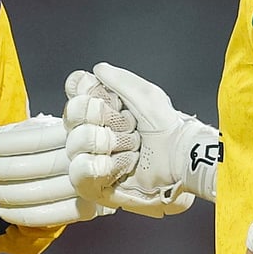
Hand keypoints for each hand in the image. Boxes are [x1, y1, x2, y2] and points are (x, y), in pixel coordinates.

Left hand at [0, 114, 115, 226]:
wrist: (103, 163)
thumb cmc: (68, 141)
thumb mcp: (54, 124)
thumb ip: (31, 129)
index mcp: (78, 132)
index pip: (40, 138)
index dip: (12, 142)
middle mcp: (86, 158)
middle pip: (40, 166)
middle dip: (5, 169)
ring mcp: (89, 186)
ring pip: (42, 192)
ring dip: (9, 193)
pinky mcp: (87, 208)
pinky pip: (52, 216)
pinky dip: (24, 215)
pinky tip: (4, 211)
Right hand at [64, 62, 220, 217]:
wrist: (179, 157)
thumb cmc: (166, 127)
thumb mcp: (147, 96)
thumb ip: (121, 80)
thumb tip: (97, 69)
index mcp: (100, 108)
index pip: (75, 91)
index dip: (86, 92)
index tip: (110, 99)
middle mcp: (89, 130)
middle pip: (72, 115)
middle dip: (106, 119)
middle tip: (131, 127)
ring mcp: (88, 157)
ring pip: (75, 143)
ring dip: (110, 144)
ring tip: (132, 149)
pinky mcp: (93, 184)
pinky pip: (79, 171)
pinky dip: (99, 166)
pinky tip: (118, 165)